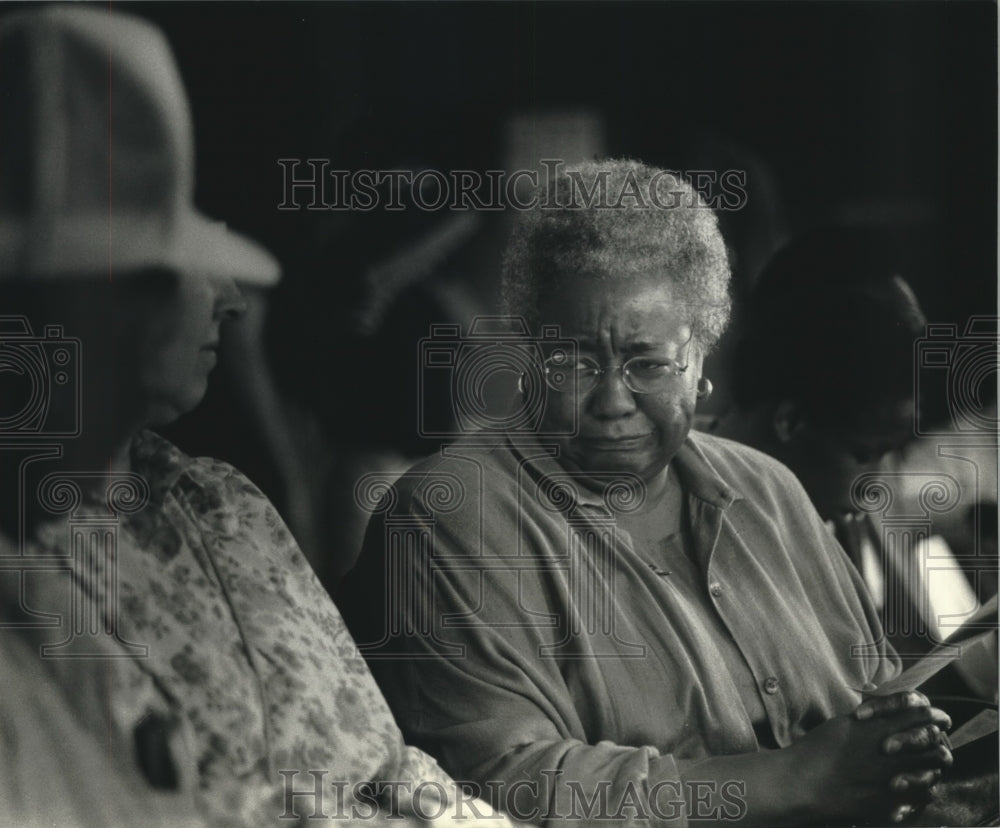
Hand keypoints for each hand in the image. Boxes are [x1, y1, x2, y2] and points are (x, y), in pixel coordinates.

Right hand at [785, 693, 952, 824]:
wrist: (803, 784)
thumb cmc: (816, 751)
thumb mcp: (843, 724)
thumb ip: (871, 720)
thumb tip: (889, 715)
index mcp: (879, 728)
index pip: (920, 714)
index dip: (930, 714)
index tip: (931, 717)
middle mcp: (891, 752)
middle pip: (933, 741)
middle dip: (936, 739)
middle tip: (934, 740)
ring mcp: (894, 778)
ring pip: (933, 770)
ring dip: (932, 766)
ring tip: (925, 766)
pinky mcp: (891, 803)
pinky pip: (921, 797)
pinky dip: (921, 791)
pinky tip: (911, 787)